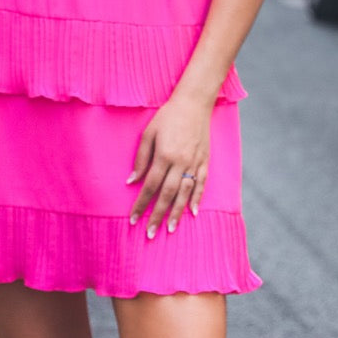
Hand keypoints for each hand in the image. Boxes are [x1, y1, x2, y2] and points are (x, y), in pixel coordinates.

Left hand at [127, 92, 211, 237]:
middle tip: (151, 234)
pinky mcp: (205, 161)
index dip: (141, 204)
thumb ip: (141, 159)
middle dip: (157, 215)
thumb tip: (132, 181)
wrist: (194, 103)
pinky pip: (201, 184)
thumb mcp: (148, 133)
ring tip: (170, 228)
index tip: (134, 219)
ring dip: (177, 212)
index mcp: (164, 156)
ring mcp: (195, 163)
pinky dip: (197, 199)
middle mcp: (180, 162)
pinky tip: (193, 212)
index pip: (150, 186)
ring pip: (185, 193)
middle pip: (167, 195)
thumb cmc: (167, 116)